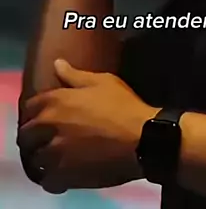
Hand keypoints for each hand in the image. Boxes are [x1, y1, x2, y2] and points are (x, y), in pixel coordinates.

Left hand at [17, 59, 158, 192]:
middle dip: (33, 134)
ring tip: (54, 154)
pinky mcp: (65, 174)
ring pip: (36, 157)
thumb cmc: (123, 105)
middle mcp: (50, 125)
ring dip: (42, 155)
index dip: (36, 109)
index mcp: (57, 100)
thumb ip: (75, 75)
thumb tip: (57, 64)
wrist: (141, 138)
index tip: (43, 113)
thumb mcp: (103, 82)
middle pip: (27, 133)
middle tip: (45, 135)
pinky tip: (62, 171)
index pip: (30, 105)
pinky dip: (51, 176)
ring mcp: (56, 151)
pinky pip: (48, 179)